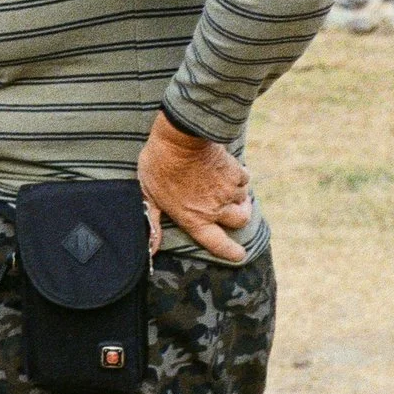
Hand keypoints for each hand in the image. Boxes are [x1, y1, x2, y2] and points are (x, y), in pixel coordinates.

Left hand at [136, 112, 253, 261]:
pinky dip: (239, 177)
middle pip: (240, 221)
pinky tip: (228, 171)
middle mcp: (215, 209)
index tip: (240, 254)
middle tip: (235, 212)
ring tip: (226, 186)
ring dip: (238, 196)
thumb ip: (152, 221)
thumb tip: (151, 248)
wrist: (180, 138)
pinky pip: (245, 179)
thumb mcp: (148, 194)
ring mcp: (228, 191)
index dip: (231, 252)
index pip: (218, 244)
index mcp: (194, 218)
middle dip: (240, 218)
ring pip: (243, 200)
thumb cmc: (159, 165)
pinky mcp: (237, 173)